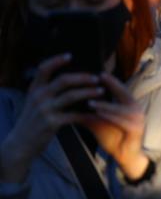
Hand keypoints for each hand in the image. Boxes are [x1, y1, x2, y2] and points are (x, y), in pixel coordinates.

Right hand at [0, 54, 103, 182]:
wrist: (21, 143)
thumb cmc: (33, 121)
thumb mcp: (34, 102)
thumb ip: (46, 91)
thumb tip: (67, 81)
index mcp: (34, 89)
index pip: (43, 68)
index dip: (56, 60)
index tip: (70, 55)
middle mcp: (38, 96)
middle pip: (63, 80)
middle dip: (83, 77)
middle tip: (97, 77)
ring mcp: (45, 109)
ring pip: (71, 96)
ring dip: (89, 92)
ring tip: (101, 91)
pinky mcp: (52, 122)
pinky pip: (74, 115)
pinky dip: (87, 114)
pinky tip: (97, 114)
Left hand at [81, 73, 148, 180]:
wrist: (125, 157)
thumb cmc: (113, 137)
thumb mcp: (98, 121)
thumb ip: (89, 111)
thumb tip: (71, 101)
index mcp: (129, 105)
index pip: (119, 88)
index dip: (110, 80)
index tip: (97, 72)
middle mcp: (136, 109)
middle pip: (124, 93)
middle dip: (112, 85)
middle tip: (98, 77)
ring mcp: (138, 119)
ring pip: (121, 108)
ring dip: (106, 104)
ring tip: (90, 101)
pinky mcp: (137, 129)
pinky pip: (122, 121)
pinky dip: (110, 116)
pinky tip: (98, 113)